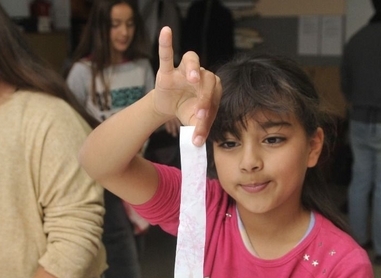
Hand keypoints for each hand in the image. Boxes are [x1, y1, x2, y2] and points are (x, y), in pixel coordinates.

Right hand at [153, 27, 220, 146]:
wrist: (169, 107)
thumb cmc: (186, 111)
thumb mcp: (194, 122)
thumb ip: (198, 130)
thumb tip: (197, 144)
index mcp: (212, 88)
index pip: (214, 97)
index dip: (209, 111)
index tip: (202, 125)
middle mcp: (202, 75)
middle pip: (206, 81)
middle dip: (204, 98)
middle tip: (199, 114)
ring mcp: (184, 70)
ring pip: (192, 61)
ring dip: (194, 69)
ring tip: (193, 79)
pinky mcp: (167, 70)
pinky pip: (166, 54)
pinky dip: (166, 43)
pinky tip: (166, 31)